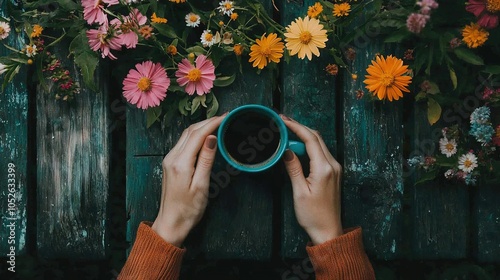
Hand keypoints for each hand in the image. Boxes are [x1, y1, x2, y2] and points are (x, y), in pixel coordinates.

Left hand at [152, 115, 224, 246]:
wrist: (171, 223)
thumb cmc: (189, 209)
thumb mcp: (201, 185)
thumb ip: (206, 159)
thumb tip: (212, 137)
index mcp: (180, 163)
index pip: (197, 135)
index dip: (213, 123)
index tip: (226, 116)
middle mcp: (172, 157)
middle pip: (190, 131)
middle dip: (207, 121)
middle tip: (225, 117)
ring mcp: (169, 159)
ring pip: (186, 135)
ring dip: (201, 126)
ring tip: (218, 123)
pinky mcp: (170, 163)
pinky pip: (183, 143)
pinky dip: (195, 135)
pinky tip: (205, 135)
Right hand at [281, 115, 342, 244]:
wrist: (328, 231)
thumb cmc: (313, 215)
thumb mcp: (299, 192)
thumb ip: (293, 168)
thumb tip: (287, 150)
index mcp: (324, 168)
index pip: (310, 139)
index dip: (296, 126)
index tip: (283, 120)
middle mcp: (333, 165)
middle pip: (316, 137)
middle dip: (300, 127)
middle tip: (283, 122)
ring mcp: (335, 168)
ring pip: (319, 143)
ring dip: (304, 135)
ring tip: (287, 131)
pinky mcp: (333, 173)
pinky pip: (321, 152)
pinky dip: (309, 145)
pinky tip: (298, 146)